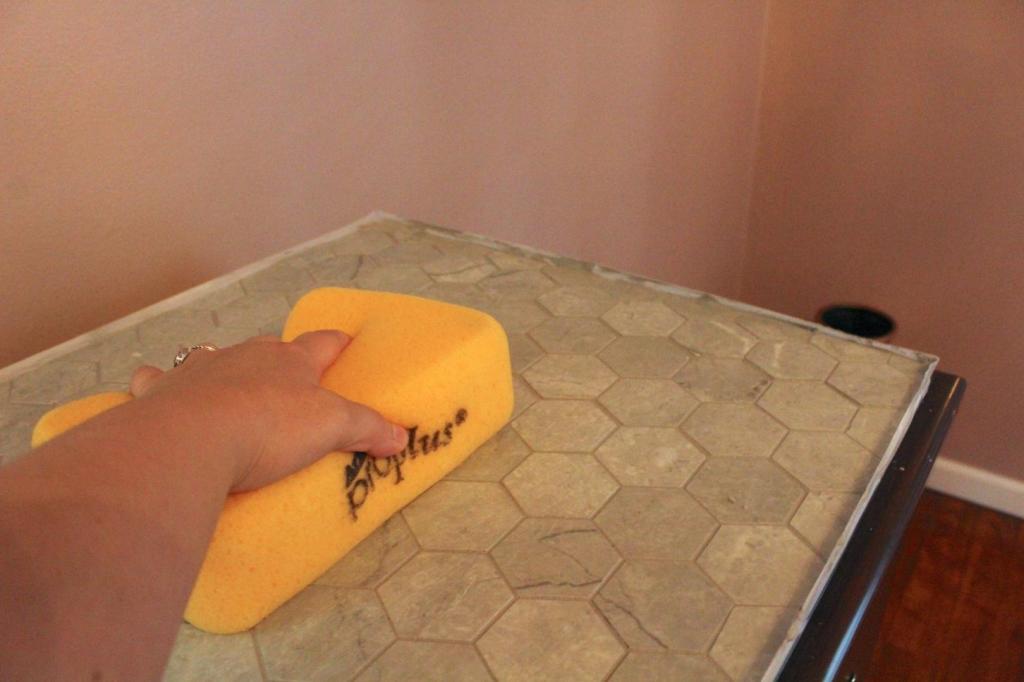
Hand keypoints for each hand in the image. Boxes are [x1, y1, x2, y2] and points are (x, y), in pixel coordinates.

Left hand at [128, 330, 406, 491]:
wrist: (191, 438)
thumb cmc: (268, 427)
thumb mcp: (331, 429)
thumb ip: (366, 428)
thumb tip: (402, 436)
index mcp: (290, 361)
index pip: (322, 343)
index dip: (336, 343)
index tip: (346, 341)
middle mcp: (245, 355)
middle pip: (268, 347)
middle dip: (278, 357)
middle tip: (287, 378)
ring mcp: (200, 370)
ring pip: (213, 357)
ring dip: (221, 368)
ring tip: (226, 386)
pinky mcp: (161, 391)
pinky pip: (158, 379)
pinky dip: (161, 384)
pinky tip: (159, 391)